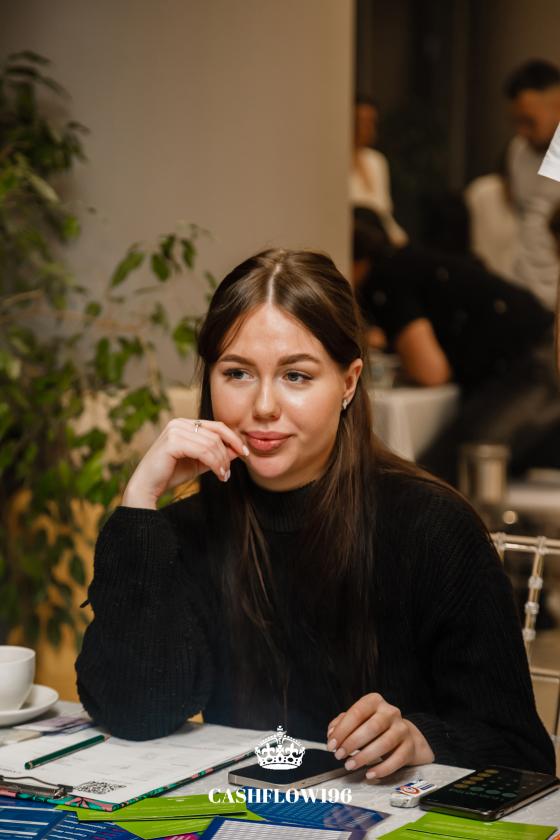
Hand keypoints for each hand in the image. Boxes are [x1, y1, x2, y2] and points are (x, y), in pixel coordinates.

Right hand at [122, 418, 248, 508]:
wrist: (147, 487)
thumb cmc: (170, 474)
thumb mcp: (199, 462)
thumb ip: (216, 454)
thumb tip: (238, 449)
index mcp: (184, 424)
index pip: (216, 425)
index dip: (233, 438)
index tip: (245, 452)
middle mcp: (178, 423)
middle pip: (216, 434)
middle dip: (228, 454)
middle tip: (229, 472)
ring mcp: (174, 431)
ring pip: (211, 444)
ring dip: (222, 462)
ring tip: (223, 476)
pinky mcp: (172, 442)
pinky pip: (203, 451)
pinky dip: (215, 464)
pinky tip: (219, 474)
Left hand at [326, 692, 433, 778]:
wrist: (404, 735)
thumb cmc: (374, 727)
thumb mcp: (358, 720)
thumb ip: (341, 723)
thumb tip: (332, 734)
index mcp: (374, 701)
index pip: (357, 713)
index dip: (342, 730)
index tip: (332, 745)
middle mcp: (390, 712)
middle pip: (372, 727)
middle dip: (352, 743)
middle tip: (339, 756)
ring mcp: (402, 729)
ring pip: (384, 743)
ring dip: (364, 757)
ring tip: (350, 765)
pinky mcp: (409, 746)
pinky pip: (397, 760)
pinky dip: (382, 769)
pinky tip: (369, 774)